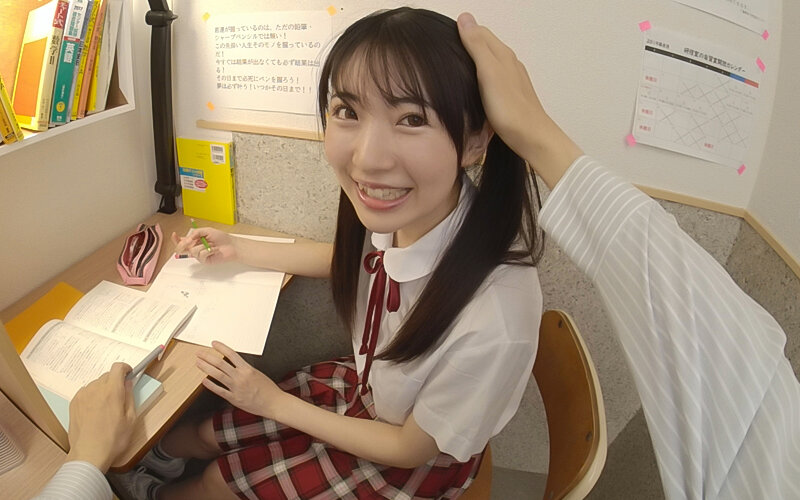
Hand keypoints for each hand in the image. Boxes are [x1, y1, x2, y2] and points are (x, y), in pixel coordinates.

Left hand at [66, 363, 135, 471]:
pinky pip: (86, 392)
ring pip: (96, 384)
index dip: (125, 369)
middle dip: (115, 381)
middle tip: (119, 396)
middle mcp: (95, 389)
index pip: (117, 368)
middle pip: (107, 375)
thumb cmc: (113, 439)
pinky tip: (95, 411)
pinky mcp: (73, 403)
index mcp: (112, 391)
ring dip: (103, 389)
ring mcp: (82, 396)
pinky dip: (92, 396)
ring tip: (106, 406)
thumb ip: (130, 397)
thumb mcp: (131, 419)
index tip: (129, 375)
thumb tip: (128, 383)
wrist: (88, 454)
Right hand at [171, 226, 236, 263]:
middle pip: (183, 248)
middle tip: (190, 241)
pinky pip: (201, 255)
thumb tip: (187, 239)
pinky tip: (214, 250)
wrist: (231, 246)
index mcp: (195, 240)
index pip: (182, 241)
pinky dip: (209, 251)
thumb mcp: (207, 231)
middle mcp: (196, 248)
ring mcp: (200, 255)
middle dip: (184, 244)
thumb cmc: (222, 238)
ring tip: (211, 245)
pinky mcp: (204, 260)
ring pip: (193, 251)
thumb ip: (195, 233)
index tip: (174, 234)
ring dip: (203, 246)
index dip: (176, 239)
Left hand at [196, 341, 284, 417]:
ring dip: (206, 367)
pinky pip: (219, 390)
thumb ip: (245, 370)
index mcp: (248, 369)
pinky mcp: (234, 398)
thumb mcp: (258, 374)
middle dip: (208, 357)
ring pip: (217, 375)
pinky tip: (203, 381)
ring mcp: (236, 388)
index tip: (214, 344)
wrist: (274, 403)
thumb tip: (233, 365)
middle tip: (199, 353)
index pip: (231, 354)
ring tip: (198, 363)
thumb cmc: (269, 389)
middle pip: (220, 363)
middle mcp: (240, 377)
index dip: (221, 347)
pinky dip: (210, 385)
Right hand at [457, 12, 581, 188]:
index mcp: (503, 55)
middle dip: (468, 40)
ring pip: (490, 60)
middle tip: (446, 46)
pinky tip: (474, 83)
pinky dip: (481, 72)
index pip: (480, 31)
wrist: (531, 137)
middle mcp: (510, 63)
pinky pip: (493, 75)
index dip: (463, 30)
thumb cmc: (509, 109)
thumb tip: (465, 18)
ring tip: (456, 62)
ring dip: (474, 57)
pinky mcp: (511, 94)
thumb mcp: (489, 73)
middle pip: (486, 44)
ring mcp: (512, 79)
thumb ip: (477, 46)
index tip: (443, 35)